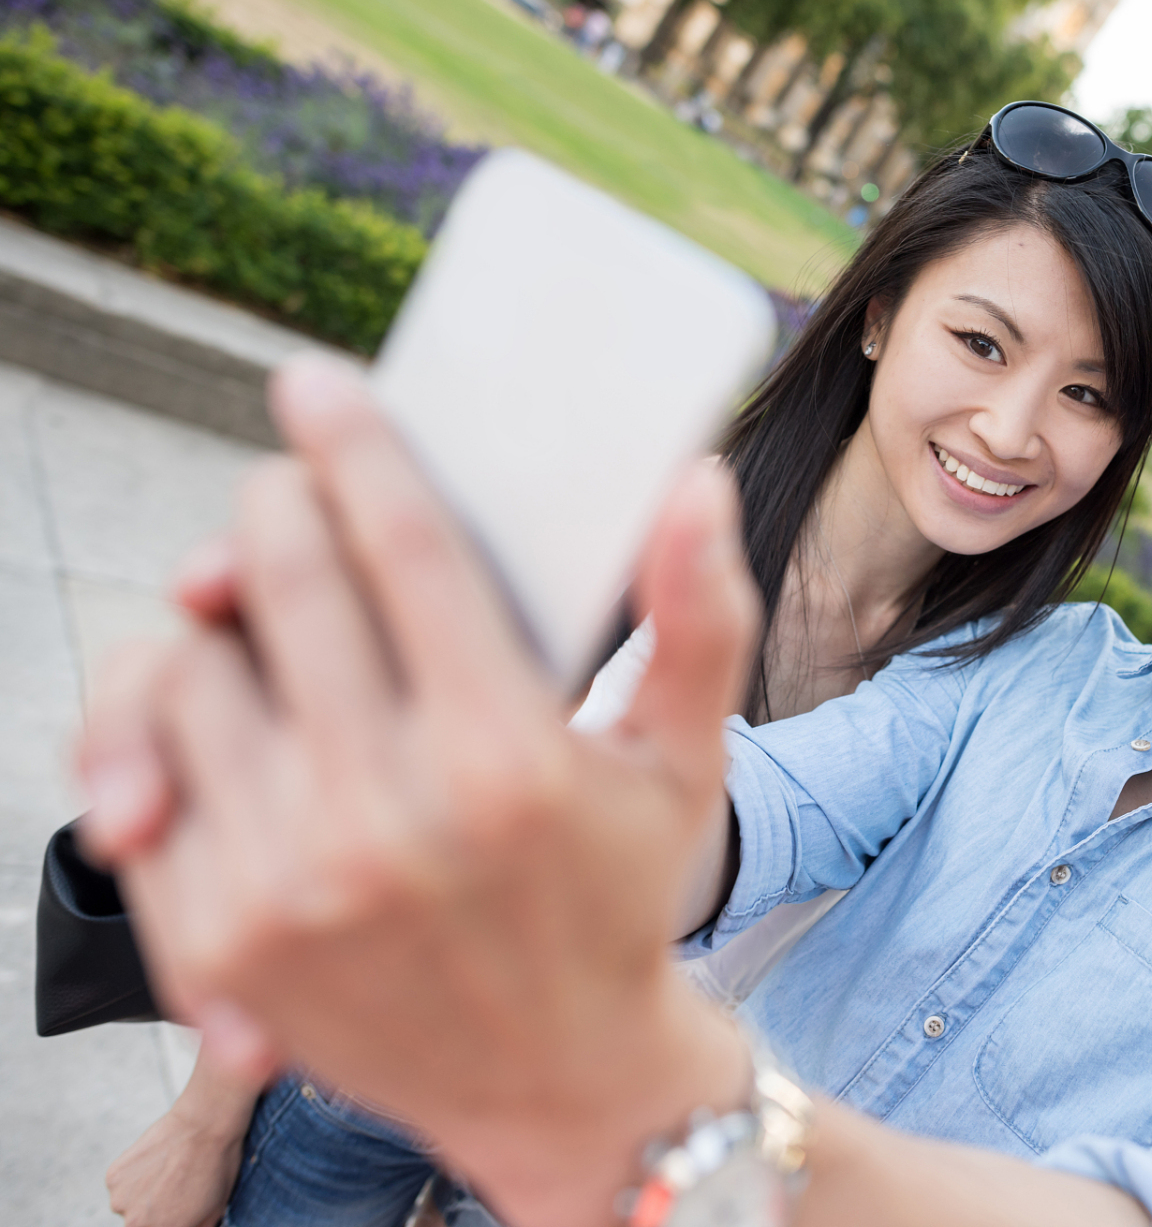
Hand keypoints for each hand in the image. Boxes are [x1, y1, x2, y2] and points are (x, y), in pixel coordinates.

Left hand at [77, 355, 757, 1225]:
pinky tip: (238, 726)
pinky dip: (171, 731)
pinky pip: (142, 780)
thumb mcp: (686, 761)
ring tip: (274, 628)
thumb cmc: (622, 896)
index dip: (354, 443)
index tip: (316, 382)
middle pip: (281, 581)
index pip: (401, 547)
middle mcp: (386, 818)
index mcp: (507, 758)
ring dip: (222, 621)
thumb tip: (699, 480)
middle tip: (299, 496)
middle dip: (280, 506)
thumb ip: (700, 618)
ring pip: (189, 668)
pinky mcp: (216, 944)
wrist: (554, 1078)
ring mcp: (287, 885)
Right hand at [105, 1053, 253, 1226]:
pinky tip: (156, 1161)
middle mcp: (135, 1223)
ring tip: (168, 1172)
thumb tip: (188, 1226)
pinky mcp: (113, 1177)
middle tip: (176, 1189)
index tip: (180, 1208)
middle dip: (157, 1213)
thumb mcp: (215, 1211)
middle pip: (141, 1224)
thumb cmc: (216, 1168)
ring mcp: (120, 1199)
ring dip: (143, 1196)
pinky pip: (122, 1185)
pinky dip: (134, 1177)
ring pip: (129, 1206)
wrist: (204, 1125)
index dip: (174, 1219)